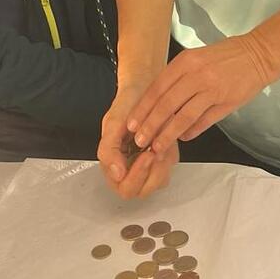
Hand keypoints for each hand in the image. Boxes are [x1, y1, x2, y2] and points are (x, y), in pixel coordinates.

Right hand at [98, 83, 178, 199]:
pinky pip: (168, 167)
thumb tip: (116, 173)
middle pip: (142, 190)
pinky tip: (164, 139)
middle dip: (152, 171)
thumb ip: (109, 150)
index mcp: (112, 164)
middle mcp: (128, 168)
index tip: (145, 155)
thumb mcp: (113, 123)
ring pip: (157, 181)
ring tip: (159, 142)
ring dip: (162, 162)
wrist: (144, 87)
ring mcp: (145, 165)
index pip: (125, 188)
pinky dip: (169, 154)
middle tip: (155, 150)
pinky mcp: (160, 158)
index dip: (136, 177)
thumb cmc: (127, 104)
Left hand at [129, 35, 276, 156]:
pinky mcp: (227, 103)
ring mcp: (212, 90)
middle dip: (151, 125)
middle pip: (167, 105)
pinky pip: (204, 121)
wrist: (259, 53)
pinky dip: (191, 132)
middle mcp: (197, 75)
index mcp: (186, 62)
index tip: (132, 125)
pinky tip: (183, 139)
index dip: (143, 109)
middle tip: (139, 141)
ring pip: (184, 117)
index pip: (157, 88)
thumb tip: (160, 105)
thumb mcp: (196, 58)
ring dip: (168, 134)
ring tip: (157, 147)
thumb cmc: (225, 56)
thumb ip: (178, 78)